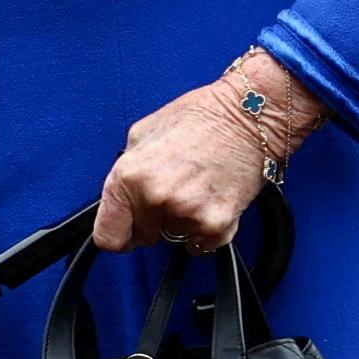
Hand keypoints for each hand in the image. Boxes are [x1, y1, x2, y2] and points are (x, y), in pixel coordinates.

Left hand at [94, 52, 321, 249]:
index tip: (130, 228)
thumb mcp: (142, 133)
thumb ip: (125, 171)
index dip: (120, 233)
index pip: (108, 236)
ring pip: (174, 239)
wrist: (251, 114)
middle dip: (154, 221)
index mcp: (128, 176)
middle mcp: (154, 198)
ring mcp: (186, 213)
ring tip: (197, 188)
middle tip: (175, 190)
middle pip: (143, 238)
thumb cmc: (202, 117)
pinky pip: (201, 245)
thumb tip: (119, 198)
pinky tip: (213, 200)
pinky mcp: (216, 224)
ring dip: (182, 223)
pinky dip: (207, 231)